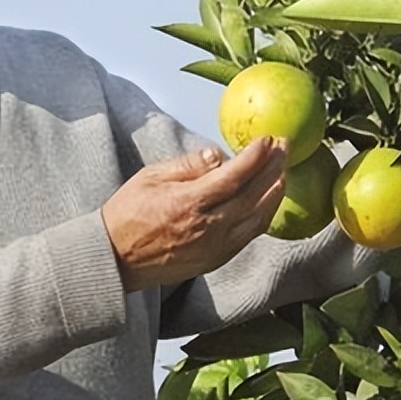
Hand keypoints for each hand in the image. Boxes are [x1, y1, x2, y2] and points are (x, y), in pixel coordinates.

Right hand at [100, 137, 287, 292]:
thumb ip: (187, 165)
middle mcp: (207, 227)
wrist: (116, 259)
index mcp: (189, 203)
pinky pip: (249, 235)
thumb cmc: (128, 215)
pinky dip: (264, 215)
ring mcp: (215, 247)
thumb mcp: (150, 178)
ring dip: (275, 192)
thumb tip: (218, 155)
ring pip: (258, 218)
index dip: (255, 157)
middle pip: (253, 195)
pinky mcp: (217, 259)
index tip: (268, 140)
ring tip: (283, 171)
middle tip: (284, 147)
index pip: (234, 176)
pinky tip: (268, 200)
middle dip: (273, 168)